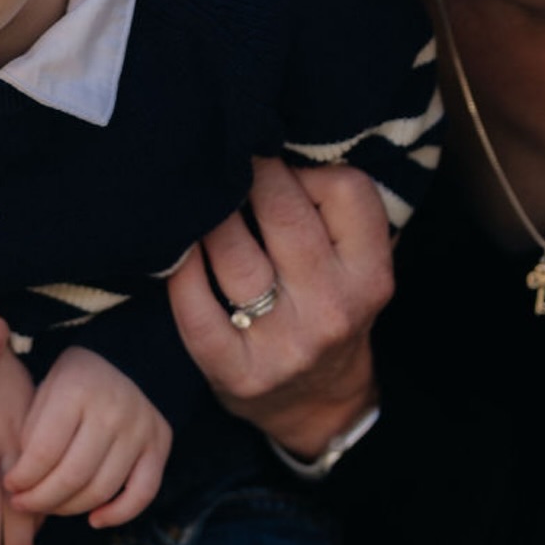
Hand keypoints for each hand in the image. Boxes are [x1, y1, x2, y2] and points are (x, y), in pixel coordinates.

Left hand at [4, 346, 170, 528]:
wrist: (128, 355)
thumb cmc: (75, 380)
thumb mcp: (45, 391)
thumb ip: (32, 434)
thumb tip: (20, 485)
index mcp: (76, 391)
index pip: (44, 452)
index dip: (22, 478)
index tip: (9, 485)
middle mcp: (112, 410)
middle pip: (73, 476)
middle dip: (40, 500)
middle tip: (22, 504)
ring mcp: (140, 429)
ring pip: (103, 489)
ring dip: (70, 509)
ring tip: (50, 508)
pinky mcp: (159, 445)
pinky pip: (143, 493)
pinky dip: (119, 513)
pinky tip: (95, 519)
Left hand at [168, 157, 391, 458]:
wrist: (317, 407)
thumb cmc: (327, 312)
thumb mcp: (354, 267)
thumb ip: (330, 212)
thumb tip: (269, 137)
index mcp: (371, 275)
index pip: (346, 189)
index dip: (305, 168)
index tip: (281, 167)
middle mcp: (333, 308)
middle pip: (282, 211)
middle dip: (246, 174)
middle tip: (223, 158)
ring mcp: (283, 344)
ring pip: (232, 251)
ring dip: (207, 216)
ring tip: (197, 199)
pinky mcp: (235, 371)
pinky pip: (193, 304)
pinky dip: (178, 268)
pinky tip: (174, 249)